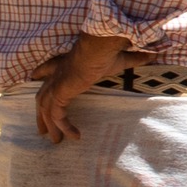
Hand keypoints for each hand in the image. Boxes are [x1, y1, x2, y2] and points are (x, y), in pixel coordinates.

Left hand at [29, 36, 155, 143]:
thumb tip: (151, 55)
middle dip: (41, 113)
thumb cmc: (108, 50)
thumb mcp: (121, 58)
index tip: (35, 78)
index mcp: (67, 64)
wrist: (100, 46)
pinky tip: (75, 137)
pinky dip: (64, 127)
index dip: (42, 74)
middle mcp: (58, 73)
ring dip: (49, 125)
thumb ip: (133, 58)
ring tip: (56, 140)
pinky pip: (57, 115)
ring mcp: (57, 84)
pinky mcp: (61, 93)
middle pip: (42, 95)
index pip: (49, 68)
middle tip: (43, 129)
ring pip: (46, 108)